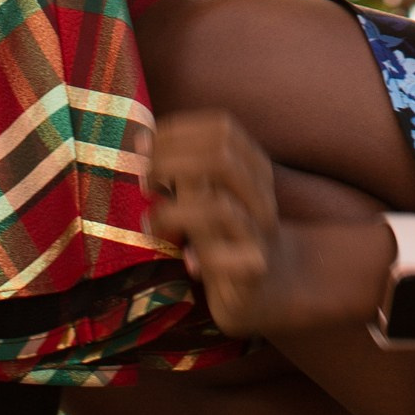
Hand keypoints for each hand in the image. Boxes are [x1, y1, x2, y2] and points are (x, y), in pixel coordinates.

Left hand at [149, 110, 383, 334]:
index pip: (222, 129)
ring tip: (151, 222)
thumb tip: (141, 139)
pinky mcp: (254, 268)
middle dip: (171, 163)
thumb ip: (180, 169)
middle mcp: (262, 193)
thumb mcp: (207, 195)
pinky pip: (223, 257)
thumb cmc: (227, 235)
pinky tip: (186, 260)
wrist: (273, 285)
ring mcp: (261, 231)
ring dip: (174, 212)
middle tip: (145, 182)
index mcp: (254, 167)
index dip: (178, 132)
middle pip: (222, 158)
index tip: (145, 147)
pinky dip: (198, 254)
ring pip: (219, 207)